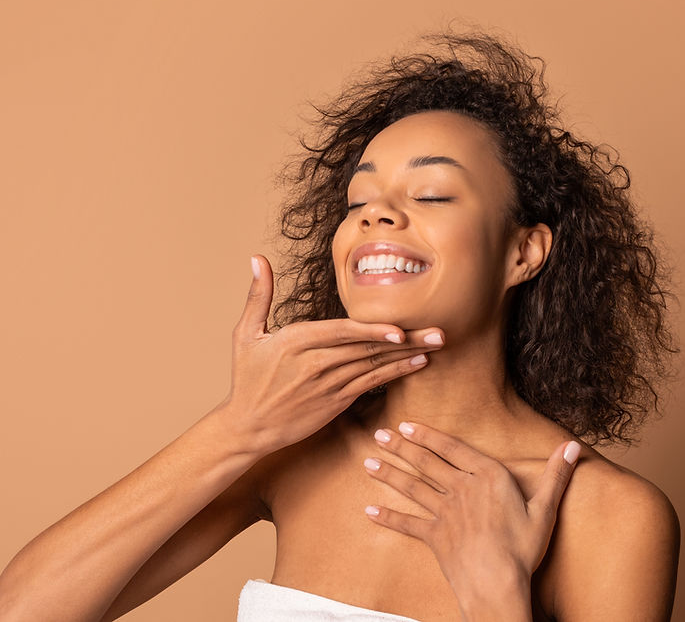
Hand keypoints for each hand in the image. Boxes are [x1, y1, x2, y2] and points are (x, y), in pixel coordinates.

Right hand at [216, 255, 445, 454]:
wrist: (248, 426)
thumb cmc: (247, 378)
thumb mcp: (245, 334)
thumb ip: (258, 295)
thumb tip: (257, 258)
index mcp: (296, 342)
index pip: (341, 333)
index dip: (371, 332)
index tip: (398, 328)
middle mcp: (315, 364)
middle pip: (366, 349)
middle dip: (405, 339)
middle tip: (438, 332)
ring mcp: (328, 385)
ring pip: (373, 366)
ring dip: (407, 355)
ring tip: (435, 345)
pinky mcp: (337, 403)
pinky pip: (372, 385)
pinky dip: (395, 373)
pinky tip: (417, 364)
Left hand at [362, 421, 580, 600]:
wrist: (497, 585)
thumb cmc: (523, 549)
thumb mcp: (545, 509)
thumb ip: (556, 475)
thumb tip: (573, 446)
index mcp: (487, 477)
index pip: (453, 448)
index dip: (429, 434)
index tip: (407, 424)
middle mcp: (461, 489)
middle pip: (427, 463)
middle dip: (401, 447)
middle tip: (379, 434)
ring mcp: (444, 513)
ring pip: (412, 487)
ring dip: (389, 473)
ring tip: (368, 461)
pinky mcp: (434, 537)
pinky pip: (407, 525)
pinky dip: (387, 518)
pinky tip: (369, 511)